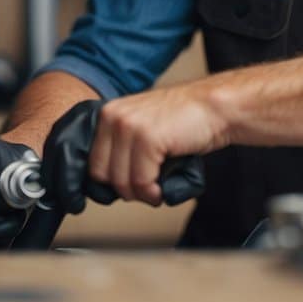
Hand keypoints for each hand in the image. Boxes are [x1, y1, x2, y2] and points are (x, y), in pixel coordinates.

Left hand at [41, 97, 210, 212]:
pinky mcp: (147, 138)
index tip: (108, 194)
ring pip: (119, 181)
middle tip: (145, 187)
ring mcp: (128, 126)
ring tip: (156, 187)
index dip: (101, 183)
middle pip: (100, 175)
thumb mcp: (142, 129)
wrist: (215, 108)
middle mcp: (112, 117)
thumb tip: (101, 184)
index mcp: (108, 115)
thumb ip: (120, 148)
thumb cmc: (184, 122)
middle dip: (123, 189)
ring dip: (140, 193)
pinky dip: (153, 191)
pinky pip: (140, 181)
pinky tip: (163, 185)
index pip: (88, 162)